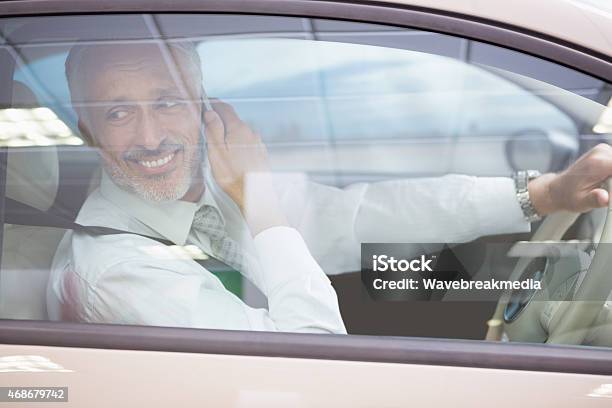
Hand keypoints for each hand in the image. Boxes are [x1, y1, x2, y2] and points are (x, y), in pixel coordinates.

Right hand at [204, 100, 286, 234]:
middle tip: (208, 122)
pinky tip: (232, 154)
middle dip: (221, 119)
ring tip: (218, 141)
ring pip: (240, 132)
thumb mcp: (216, 151)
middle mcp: (251, 133)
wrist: (254, 195)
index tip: (206, 101)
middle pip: (233, 119)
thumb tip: (210, 113)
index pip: (225, 108)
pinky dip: (237, 143)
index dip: (214, 103)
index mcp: (238, 129)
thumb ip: (213, 130)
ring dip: (229, 132)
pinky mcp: (260, 154)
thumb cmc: (234, 176)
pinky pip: (246, 143)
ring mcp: (257, 143)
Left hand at [528, 143, 611, 215]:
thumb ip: (595, 200)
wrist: (558, 188)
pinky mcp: (606, 152)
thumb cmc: (569, 196)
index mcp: (596, 164)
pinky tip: (607, 183)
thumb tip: (604, 198)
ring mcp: (604, 150)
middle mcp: (601, 152)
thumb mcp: (581, 203)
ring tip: (606, 188)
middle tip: (607, 191)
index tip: (610, 191)